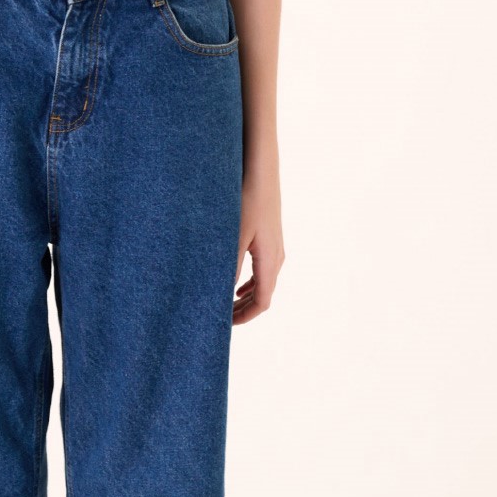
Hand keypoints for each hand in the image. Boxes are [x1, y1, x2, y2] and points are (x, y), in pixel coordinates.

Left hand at [232, 178, 283, 323]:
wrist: (262, 170)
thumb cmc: (247, 200)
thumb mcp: (234, 235)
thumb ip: (228, 266)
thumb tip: (218, 294)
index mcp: (270, 261)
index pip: (262, 302)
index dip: (245, 317)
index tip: (225, 325)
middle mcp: (277, 258)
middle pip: (264, 295)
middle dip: (243, 310)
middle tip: (220, 319)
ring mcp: (275, 247)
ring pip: (263, 283)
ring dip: (246, 297)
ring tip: (225, 306)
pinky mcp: (270, 238)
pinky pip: (263, 270)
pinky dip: (249, 283)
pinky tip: (235, 284)